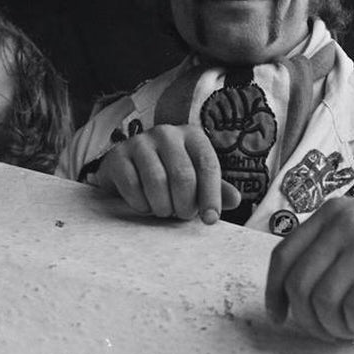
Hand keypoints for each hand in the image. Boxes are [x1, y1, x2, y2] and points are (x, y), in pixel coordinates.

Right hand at [95, 124, 240, 221]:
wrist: (128, 170)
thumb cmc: (170, 176)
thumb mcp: (196, 180)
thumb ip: (216, 190)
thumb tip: (235, 199)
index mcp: (193, 137)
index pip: (208, 166)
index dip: (211, 196)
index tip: (210, 220)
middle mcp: (167, 133)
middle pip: (183, 175)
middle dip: (185, 204)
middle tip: (182, 215)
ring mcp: (140, 141)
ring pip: (157, 182)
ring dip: (162, 206)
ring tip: (164, 211)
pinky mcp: (118, 155)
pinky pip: (132, 186)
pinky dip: (141, 204)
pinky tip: (144, 206)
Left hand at [265, 196, 353, 340]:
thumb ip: (327, 244)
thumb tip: (294, 292)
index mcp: (329, 213)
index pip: (283, 255)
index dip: (274, 292)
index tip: (280, 315)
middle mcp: (343, 222)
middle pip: (300, 284)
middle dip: (309, 319)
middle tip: (328, 330)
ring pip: (325, 300)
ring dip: (335, 327)